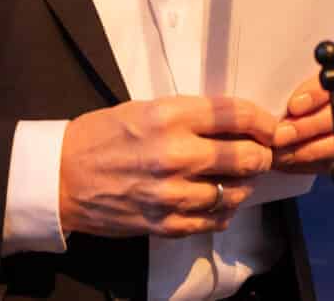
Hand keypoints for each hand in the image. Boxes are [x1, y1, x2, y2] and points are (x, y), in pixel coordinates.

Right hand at [58, 95, 276, 237]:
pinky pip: (212, 221)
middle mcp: (175, 154)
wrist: (62, 177)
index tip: (271, 127)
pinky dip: (222, 211)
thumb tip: (237, 125)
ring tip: (236, 179)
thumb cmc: (104, 135)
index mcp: (170, 117)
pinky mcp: (164, 224)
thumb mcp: (148, 109)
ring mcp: (170, 194)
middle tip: (259, 154)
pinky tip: (217, 201)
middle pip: (245, 157)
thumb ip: (192, 116)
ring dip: (242, 185)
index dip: (263, 121)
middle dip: (260, 155)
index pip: (237, 115)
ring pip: (234, 193)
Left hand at [271, 29, 333, 172]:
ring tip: (282, 152)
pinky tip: (293, 160)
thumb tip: (274, 83)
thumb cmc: (313, 62)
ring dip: (311, 150)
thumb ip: (299, 63)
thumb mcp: (307, 52)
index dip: (318, 93)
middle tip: (281, 134)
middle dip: (309, 127)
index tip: (293, 105)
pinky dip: (317, 162)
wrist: (333, 78)